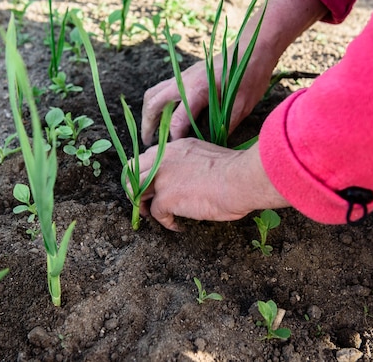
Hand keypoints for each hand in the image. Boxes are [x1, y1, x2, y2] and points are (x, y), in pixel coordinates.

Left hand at [136, 139, 289, 230]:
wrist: (240, 179)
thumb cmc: (235, 171)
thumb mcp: (207, 155)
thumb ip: (191, 162)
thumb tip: (191, 177)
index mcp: (175, 147)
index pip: (149, 156)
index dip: (148, 172)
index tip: (156, 184)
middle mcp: (164, 158)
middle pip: (133, 170)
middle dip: (136, 186)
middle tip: (146, 200)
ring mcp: (162, 178)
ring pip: (135, 191)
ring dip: (142, 205)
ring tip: (154, 215)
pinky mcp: (166, 198)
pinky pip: (155, 213)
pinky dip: (165, 223)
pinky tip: (177, 226)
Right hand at [141, 0, 326, 146]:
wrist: (252, 49)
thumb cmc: (250, 76)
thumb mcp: (242, 105)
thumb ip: (226, 125)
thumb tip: (214, 144)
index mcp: (197, 90)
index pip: (176, 121)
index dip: (173, 139)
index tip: (175, 151)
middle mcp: (184, 81)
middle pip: (153, 104)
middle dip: (148, 125)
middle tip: (148, 143)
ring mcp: (182, 76)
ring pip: (153, 93)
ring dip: (149, 112)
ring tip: (152, 130)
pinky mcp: (185, 74)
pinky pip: (161, 88)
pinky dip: (156, 103)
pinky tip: (164, 115)